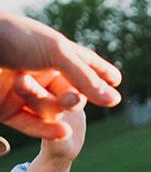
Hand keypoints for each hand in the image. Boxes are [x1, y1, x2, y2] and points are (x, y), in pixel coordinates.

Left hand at [0, 13, 120, 152]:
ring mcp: (21, 91)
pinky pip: (31, 125)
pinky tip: (63, 134)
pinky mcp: (6, 110)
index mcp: (50, 50)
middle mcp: (37, 70)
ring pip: (50, 110)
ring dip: (55, 110)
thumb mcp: (57, 51)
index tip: (118, 80)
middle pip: (68, 91)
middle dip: (74, 98)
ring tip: (55, 107)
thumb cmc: (15, 38)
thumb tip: (115, 100)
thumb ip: (85, 77)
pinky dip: (47, 131)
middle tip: (74, 99)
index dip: (101, 71)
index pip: (83, 61)